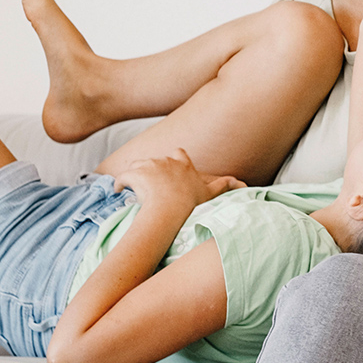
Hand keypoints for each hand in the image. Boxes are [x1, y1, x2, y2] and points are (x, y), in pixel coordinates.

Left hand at [113, 149, 243, 216]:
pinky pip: (122, 177)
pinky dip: (119, 183)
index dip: (174, 161)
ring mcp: (148, 165)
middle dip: (152, 170)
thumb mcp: (210, 193)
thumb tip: (244, 184)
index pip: (178, 154)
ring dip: (135, 176)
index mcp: (182, 163)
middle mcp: (165, 160)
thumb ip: (224, 186)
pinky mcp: (133, 173)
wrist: (170, 208)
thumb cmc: (190, 201)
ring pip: (137, 165)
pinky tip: (119, 191)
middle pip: (155, 161)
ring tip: (134, 189)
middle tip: (151, 187)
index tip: (171, 171)